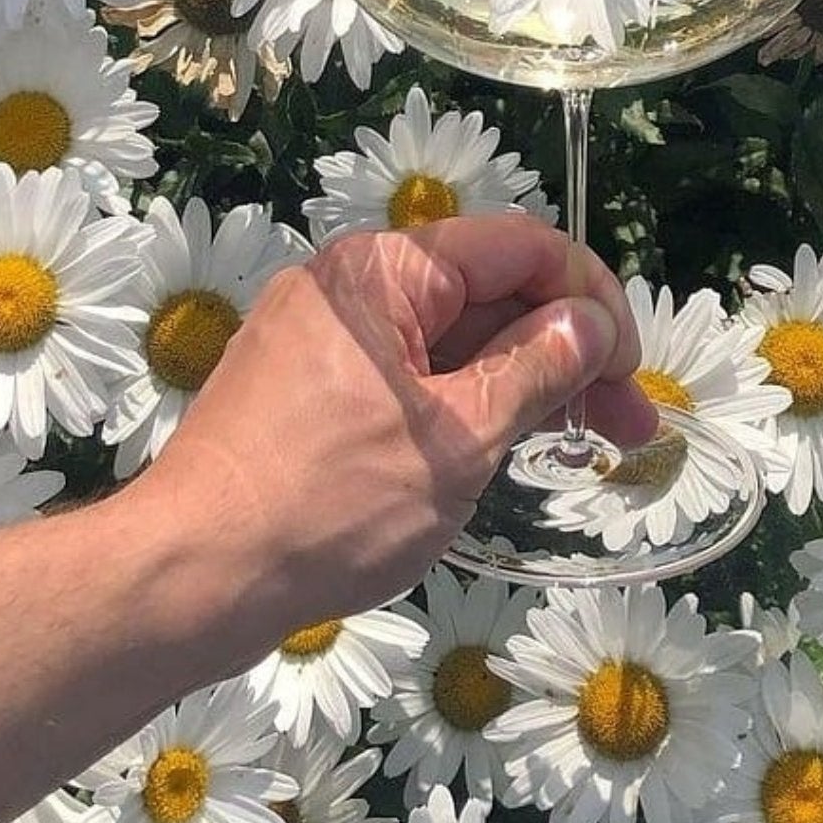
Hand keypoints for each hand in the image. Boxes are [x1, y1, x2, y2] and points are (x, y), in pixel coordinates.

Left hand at [126, 215, 654, 667]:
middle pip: (489, 291)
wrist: (191, 576)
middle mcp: (352, 286)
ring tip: (586, 441)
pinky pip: (410, 375)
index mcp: (385, 272)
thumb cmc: (331, 503)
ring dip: (524, 381)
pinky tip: (507, 445)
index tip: (629, 373)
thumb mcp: (457, 438)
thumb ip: (533, 369)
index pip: (518, 246)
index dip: (590, 299)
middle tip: (631, 428)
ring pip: (452, 339)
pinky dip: (467, 402)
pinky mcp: (308, 391)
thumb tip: (586, 323)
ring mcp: (325, 339)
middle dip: (568, 350)